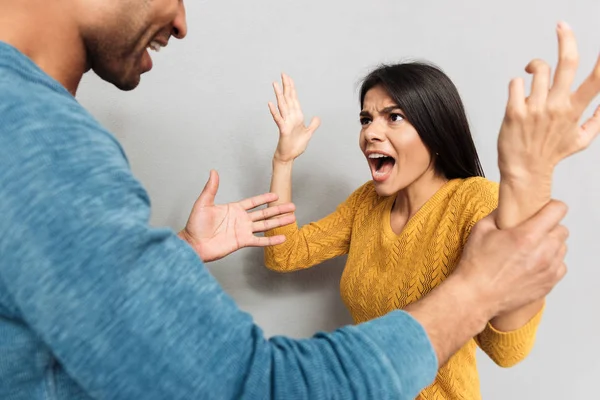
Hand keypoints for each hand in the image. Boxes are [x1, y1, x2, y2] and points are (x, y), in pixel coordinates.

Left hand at [178, 170, 296, 261]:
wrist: (193, 244)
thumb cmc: (195, 225)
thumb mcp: (203, 203)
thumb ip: (211, 189)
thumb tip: (213, 172)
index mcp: (234, 209)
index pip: (253, 202)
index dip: (264, 198)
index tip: (276, 195)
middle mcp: (241, 220)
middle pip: (264, 213)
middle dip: (278, 210)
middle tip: (292, 206)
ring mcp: (243, 231)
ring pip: (265, 225)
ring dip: (278, 222)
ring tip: (291, 219)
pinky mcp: (242, 242)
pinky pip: (260, 240)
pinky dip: (271, 240)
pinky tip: (282, 238)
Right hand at [268, 73, 320, 162]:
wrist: (289, 156)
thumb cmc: (296, 146)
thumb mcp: (308, 133)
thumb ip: (313, 125)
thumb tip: (317, 117)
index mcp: (296, 116)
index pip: (294, 99)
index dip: (292, 88)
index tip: (288, 78)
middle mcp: (290, 117)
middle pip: (288, 98)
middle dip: (286, 86)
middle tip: (283, 74)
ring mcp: (285, 122)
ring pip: (282, 106)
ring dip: (278, 95)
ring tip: (275, 84)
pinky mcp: (283, 129)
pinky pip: (278, 119)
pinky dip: (274, 111)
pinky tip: (271, 103)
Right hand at [454, 200, 568, 319]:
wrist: (476, 296)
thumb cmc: (476, 265)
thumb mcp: (481, 229)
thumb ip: (498, 214)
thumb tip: (509, 207)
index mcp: (527, 235)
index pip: (557, 210)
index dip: (551, 206)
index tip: (544, 209)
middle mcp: (543, 252)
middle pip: (562, 230)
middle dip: (549, 227)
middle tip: (532, 231)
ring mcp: (548, 270)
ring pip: (562, 248)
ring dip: (551, 245)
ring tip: (532, 249)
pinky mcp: (548, 284)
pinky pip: (560, 266)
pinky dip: (551, 263)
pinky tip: (534, 263)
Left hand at [498, 22, 599, 181]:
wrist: (523, 172)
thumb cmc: (550, 154)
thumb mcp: (581, 140)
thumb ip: (597, 119)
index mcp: (574, 111)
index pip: (596, 81)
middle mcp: (556, 107)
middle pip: (566, 63)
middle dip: (566, 38)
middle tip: (562, 25)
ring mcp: (535, 108)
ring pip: (538, 69)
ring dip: (534, 68)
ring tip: (532, 79)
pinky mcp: (514, 111)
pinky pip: (516, 82)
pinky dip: (517, 84)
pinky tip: (518, 96)